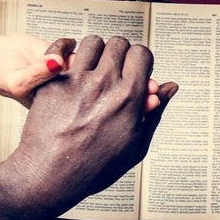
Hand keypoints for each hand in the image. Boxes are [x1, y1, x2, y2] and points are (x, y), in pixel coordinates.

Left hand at [0, 35, 176, 217]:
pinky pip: (60, 50)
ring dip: (96, 50)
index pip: (142, 53)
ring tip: (93, 65)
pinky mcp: (52, 83)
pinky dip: (66, 49)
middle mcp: (103, 84)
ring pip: (92, 42)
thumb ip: (156, 112)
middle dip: (121, 52)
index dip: (141, 59)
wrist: (49, 177)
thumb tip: (170, 88)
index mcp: (128, 98)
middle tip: (115, 66)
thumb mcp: (136, 146)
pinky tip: (68, 59)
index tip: (136, 68)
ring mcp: (76, 81)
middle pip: (119, 43)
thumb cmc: (93, 168)